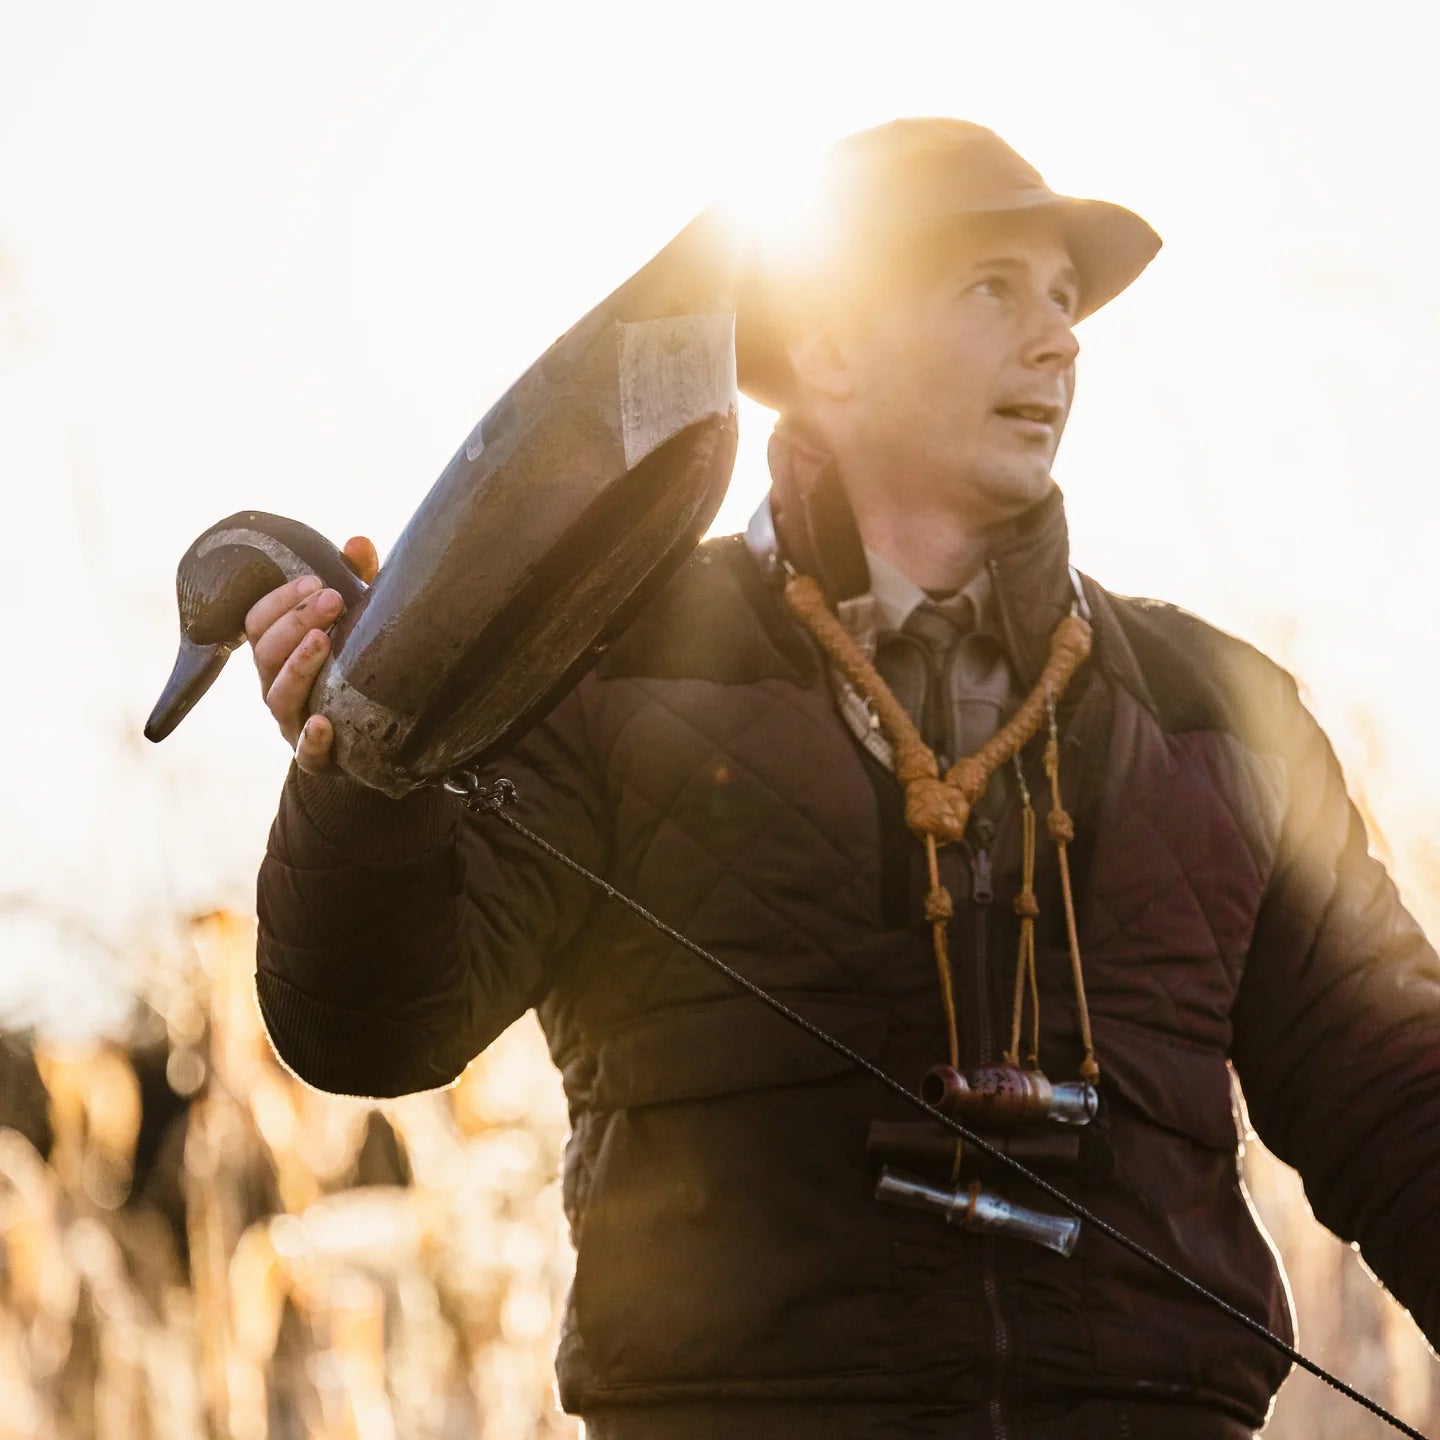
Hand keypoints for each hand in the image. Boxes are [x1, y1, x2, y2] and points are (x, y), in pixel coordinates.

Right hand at [244, 536, 378, 772]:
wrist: (372, 736)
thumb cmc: (355, 666)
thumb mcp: (357, 623)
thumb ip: (357, 583)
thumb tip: (358, 542)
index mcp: (277, 653)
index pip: (258, 621)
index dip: (281, 600)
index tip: (316, 580)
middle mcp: (275, 686)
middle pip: (265, 653)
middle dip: (295, 622)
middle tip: (331, 598)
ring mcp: (291, 722)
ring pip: (279, 696)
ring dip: (298, 666)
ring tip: (323, 641)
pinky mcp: (315, 757)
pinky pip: (306, 753)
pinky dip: (312, 740)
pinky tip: (324, 724)